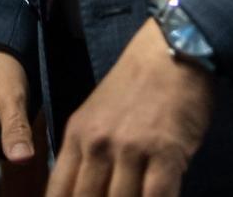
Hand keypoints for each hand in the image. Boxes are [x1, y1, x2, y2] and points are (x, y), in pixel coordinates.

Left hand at [46, 22, 212, 196]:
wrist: (172, 50)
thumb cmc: (137, 84)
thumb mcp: (96, 114)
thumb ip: (85, 152)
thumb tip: (83, 190)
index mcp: (78, 135)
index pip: (60, 191)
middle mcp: (99, 144)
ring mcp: (131, 149)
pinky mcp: (166, 153)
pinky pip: (156, 196)